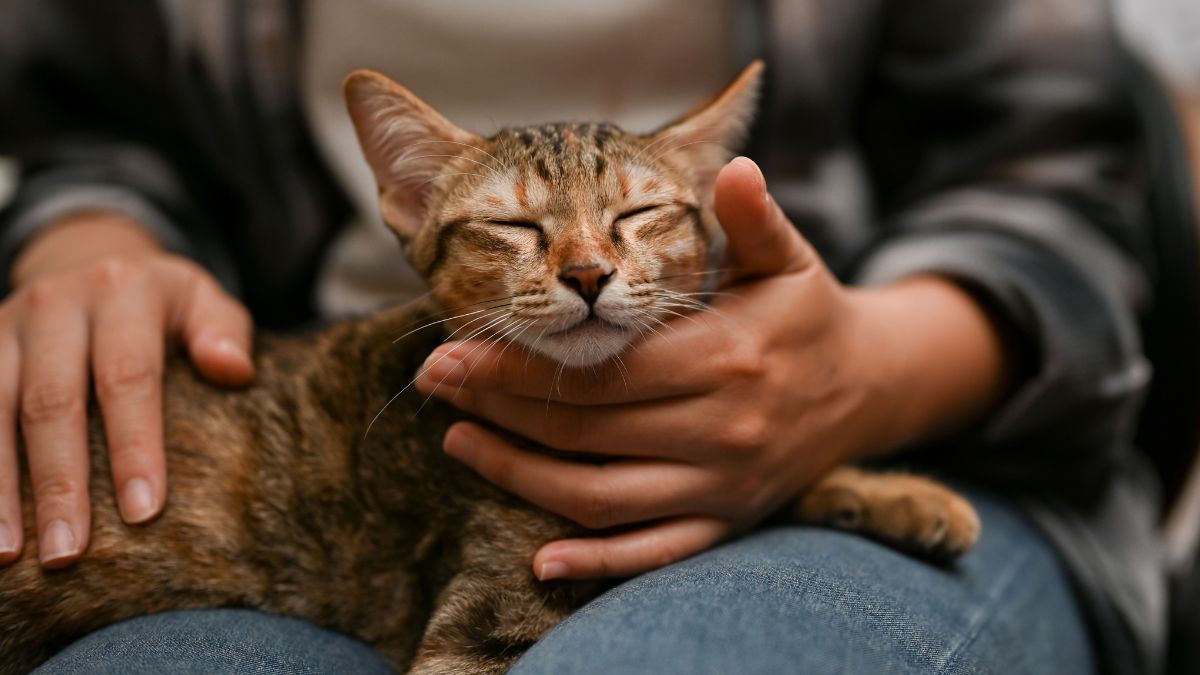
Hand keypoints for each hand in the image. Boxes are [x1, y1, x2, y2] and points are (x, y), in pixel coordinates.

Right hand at [0, 213, 253, 567]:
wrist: (92, 259)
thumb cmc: (162, 305)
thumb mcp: (203, 301)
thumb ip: (224, 331)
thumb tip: (234, 370)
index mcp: (123, 292)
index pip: (129, 376)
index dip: (136, 445)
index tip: (144, 512)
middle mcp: (56, 304)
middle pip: (53, 402)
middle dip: (60, 482)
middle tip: (69, 552)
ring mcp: (6, 325)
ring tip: (11, 554)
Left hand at [417, 158, 1008, 579]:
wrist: (867, 387)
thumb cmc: (805, 313)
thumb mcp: (787, 258)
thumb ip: (752, 218)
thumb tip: (731, 168)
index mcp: (728, 356)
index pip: (602, 368)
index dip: (521, 364)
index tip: (456, 349)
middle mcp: (723, 429)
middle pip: (587, 429)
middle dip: (499, 408)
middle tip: (436, 384)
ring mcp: (725, 484)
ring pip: (602, 496)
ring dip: (520, 475)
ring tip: (459, 441)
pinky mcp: (728, 521)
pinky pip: (654, 552)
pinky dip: (595, 562)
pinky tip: (539, 562)